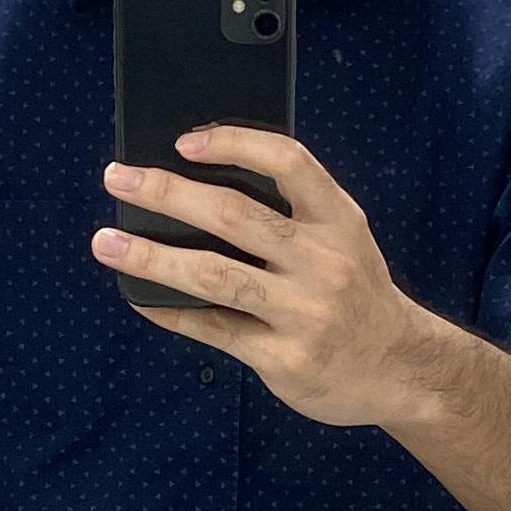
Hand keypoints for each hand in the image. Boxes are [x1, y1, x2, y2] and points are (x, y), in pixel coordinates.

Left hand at [92, 129, 445, 429]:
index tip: (185, 141)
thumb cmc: (358, 295)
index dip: (233, 143)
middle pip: (234, 215)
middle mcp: (323, 262)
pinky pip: (214, 329)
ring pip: (214, 275)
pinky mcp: (284, 359)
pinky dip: (170, 311)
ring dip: (151, 257)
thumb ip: (293, 212)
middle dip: (166, 193)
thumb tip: (200, 185)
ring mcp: (304, 313)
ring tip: (107, 243)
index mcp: (338, 220)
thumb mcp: (345, 238)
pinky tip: (140, 297)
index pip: (287, 162)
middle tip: (117, 178)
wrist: (403, 369)